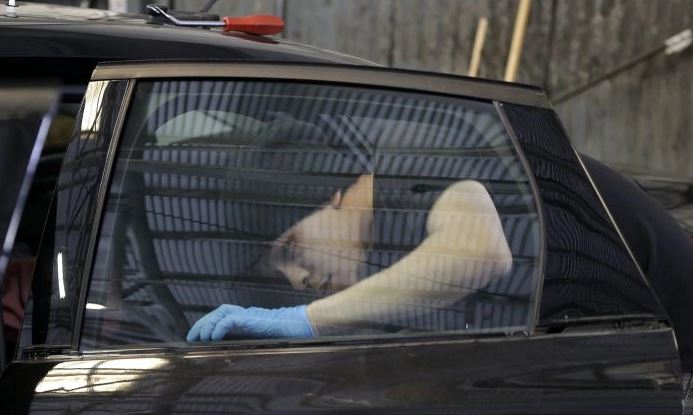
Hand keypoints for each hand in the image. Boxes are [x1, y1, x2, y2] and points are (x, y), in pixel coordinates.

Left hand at [186, 304, 314, 341]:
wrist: (301, 325)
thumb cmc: (287, 333)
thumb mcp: (264, 337)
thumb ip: (251, 338)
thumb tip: (236, 352)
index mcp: (248, 317)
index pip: (222, 315)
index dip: (207, 323)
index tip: (197, 336)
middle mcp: (246, 313)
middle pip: (217, 312)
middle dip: (202, 323)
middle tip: (191, 338)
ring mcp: (249, 314)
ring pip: (221, 313)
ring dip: (207, 325)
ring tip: (200, 338)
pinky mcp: (252, 319)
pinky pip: (230, 320)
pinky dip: (219, 328)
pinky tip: (214, 338)